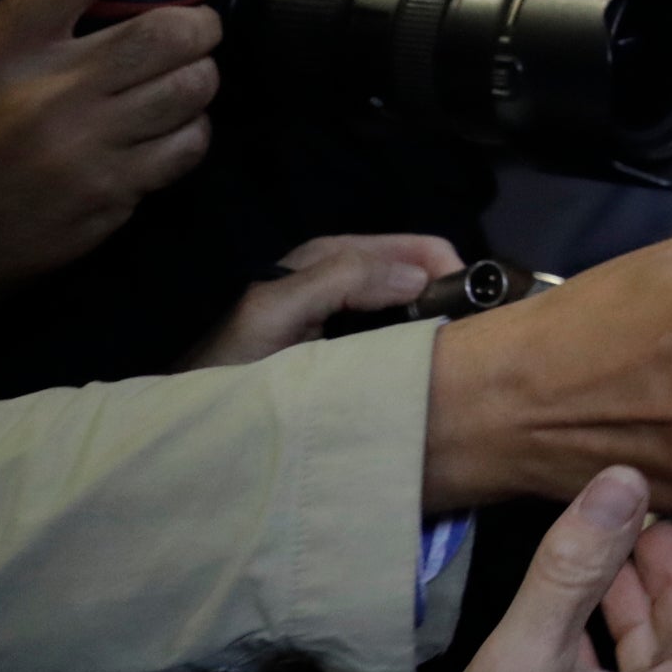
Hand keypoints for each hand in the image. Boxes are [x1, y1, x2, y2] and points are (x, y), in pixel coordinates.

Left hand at [183, 232, 464, 367]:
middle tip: (476, 340)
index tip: (476, 311)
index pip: (413, 248)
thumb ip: (340, 280)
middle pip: (418, 274)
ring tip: (461, 357)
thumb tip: (421, 276)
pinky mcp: (346, 351)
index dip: (449, 270)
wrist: (194, 422)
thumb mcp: (276, 313)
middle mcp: (342, 278)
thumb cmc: (229, 366)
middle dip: (450, 296)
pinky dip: (419, 347)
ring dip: (438, 324)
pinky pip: (397, 338)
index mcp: (329, 257)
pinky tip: (428, 372)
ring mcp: (345, 316)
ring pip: (412, 307)